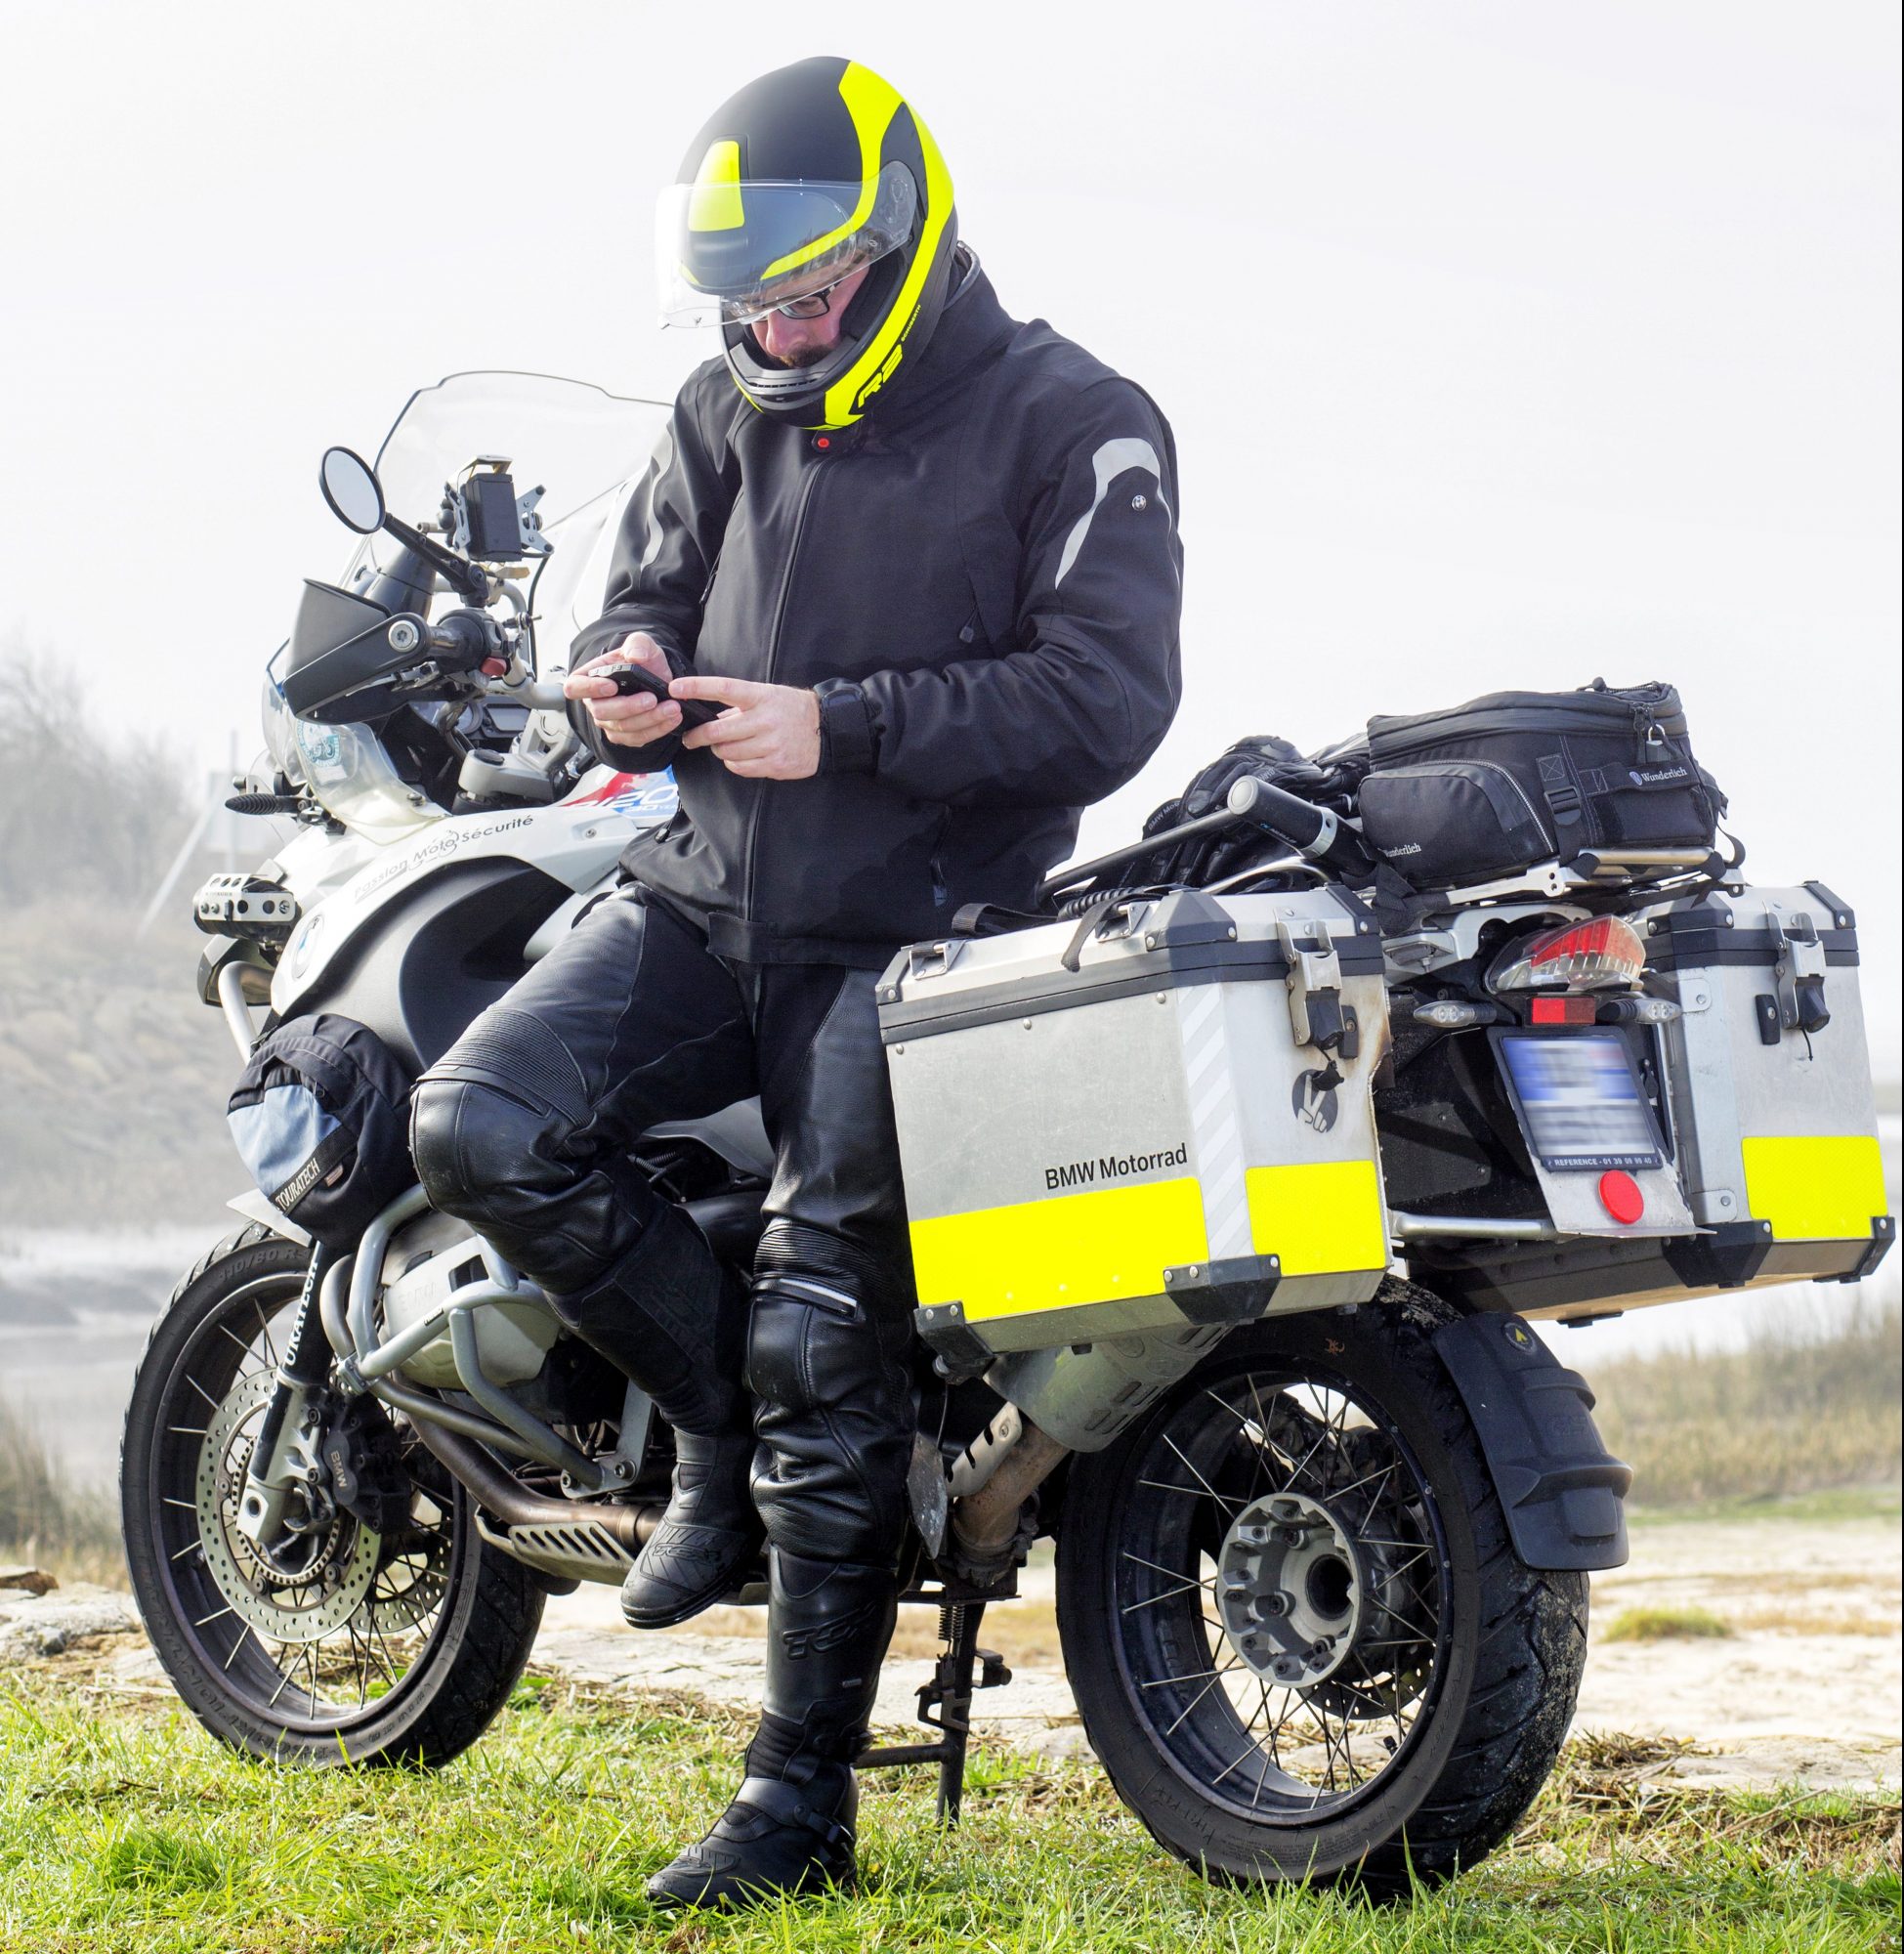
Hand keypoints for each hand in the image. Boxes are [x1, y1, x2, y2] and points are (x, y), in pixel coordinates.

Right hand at [562, 633, 679, 748]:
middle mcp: (595, 703)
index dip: (589, 689)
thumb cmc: (643, 659)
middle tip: (652, 698)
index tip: (611, 686)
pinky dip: (658, 729)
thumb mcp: (642, 643)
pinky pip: (638, 738)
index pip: (574, 687)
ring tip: (672, 708)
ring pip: (623, 728)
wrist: (659, 677)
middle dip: (629, 707)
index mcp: (589, 678)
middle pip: (602, 712)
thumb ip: (638, 644)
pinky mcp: (626, 735)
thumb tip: (635, 657)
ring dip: (649, 719)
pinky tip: (673, 719)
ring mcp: (609, 722)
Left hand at [672, 675, 820, 779]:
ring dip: (720, 750)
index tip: (676, 688)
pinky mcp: (775, 764)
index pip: (724, 689)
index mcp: (761, 697)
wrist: (827, 730)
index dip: (697, 688)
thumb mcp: (768, 696)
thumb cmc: (792, 710)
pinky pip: (740, 768)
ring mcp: (771, 744)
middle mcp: (765, 720)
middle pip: (718, 732)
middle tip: (690, 738)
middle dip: (697, 736)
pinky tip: (740, 757)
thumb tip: (712, 720)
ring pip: (727, 753)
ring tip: (725, 746)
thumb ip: (740, 706)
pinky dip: (734, 763)